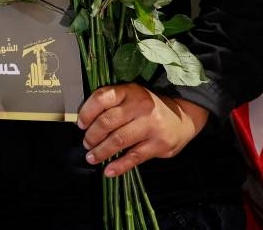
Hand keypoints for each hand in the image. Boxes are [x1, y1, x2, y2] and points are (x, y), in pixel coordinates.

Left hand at [77, 82, 208, 177]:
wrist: (183, 117)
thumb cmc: (148, 108)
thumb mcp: (131, 96)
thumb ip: (112, 104)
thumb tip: (85, 122)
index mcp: (130, 91)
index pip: (101, 98)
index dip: (87, 112)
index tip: (80, 124)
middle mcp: (141, 106)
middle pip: (107, 122)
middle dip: (92, 135)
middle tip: (86, 143)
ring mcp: (151, 125)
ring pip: (119, 140)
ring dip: (101, 151)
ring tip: (91, 157)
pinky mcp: (159, 144)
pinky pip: (134, 157)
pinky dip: (119, 166)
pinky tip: (108, 171)